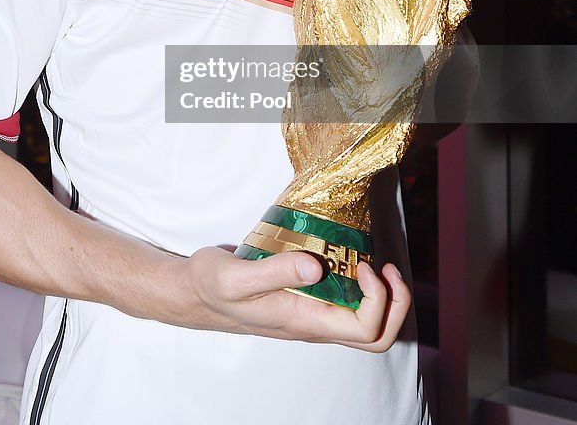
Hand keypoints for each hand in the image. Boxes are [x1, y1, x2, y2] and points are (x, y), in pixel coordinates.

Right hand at [182, 246, 410, 350]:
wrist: (194, 292)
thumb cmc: (211, 286)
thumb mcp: (236, 277)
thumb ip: (275, 272)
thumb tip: (317, 267)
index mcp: (304, 323)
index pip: (364, 330)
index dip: (377, 300)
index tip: (361, 265)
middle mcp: (315, 324)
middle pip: (377, 335)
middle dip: (395, 303)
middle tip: (384, 266)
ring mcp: (313, 314)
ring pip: (367, 322)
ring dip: (383, 295)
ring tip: (373, 260)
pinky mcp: (307, 299)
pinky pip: (348, 302)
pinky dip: (361, 283)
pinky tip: (348, 254)